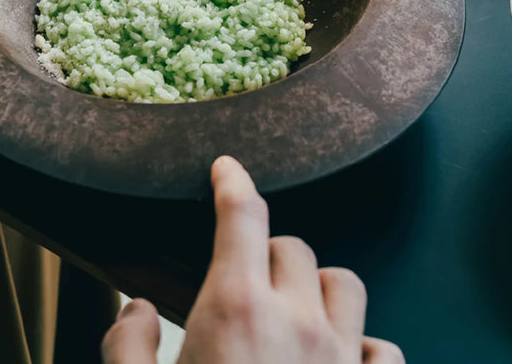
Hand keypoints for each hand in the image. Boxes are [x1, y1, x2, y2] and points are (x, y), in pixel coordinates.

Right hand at [101, 156, 403, 363]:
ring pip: (346, 285)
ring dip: (319, 289)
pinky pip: (384, 350)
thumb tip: (139, 308)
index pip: (241, 215)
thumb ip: (126, 345)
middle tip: (245, 284)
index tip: (227, 168)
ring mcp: (344, 362)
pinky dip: (364, 347)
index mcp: (236, 309)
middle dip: (266, 254)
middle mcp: (298, 322)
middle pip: (292, 248)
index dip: (232, 181)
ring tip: (296, 313)